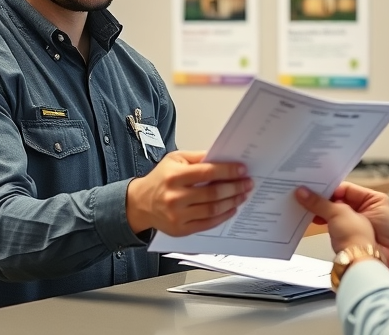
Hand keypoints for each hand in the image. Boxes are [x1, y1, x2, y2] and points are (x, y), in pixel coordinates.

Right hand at [127, 151, 252, 235]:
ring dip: (232, 202)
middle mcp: (175, 197)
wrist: (140, 203)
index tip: (242, 170)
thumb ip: (198, 158)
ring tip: (243, 195)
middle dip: (235, 188)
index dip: (228, 171)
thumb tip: (222, 157)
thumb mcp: (174, 160)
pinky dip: (222, 216)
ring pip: (212, 210)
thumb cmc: (160, 179)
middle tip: (248, 183)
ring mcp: (177, 216)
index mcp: (174, 176)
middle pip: (213, 193)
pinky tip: (231, 208)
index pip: (207, 172)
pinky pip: (207, 224)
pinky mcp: (180, 229)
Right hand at [295, 182, 388, 269]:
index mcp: (375, 200)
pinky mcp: (355, 238)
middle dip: (324, 201)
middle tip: (305, 196)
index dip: (328, 189)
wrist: (366, 269)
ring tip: (306, 209)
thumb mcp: (339, 214)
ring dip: (323, 212)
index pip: (347, 189)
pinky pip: (338, 225)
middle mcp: (372, 211)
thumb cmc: (365, 242)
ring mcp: (363, 226)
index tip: (310, 188)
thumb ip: (320, 203)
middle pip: (342, 200)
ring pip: (338, 213)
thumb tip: (304, 192)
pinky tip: (314, 221)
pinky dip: (327, 223)